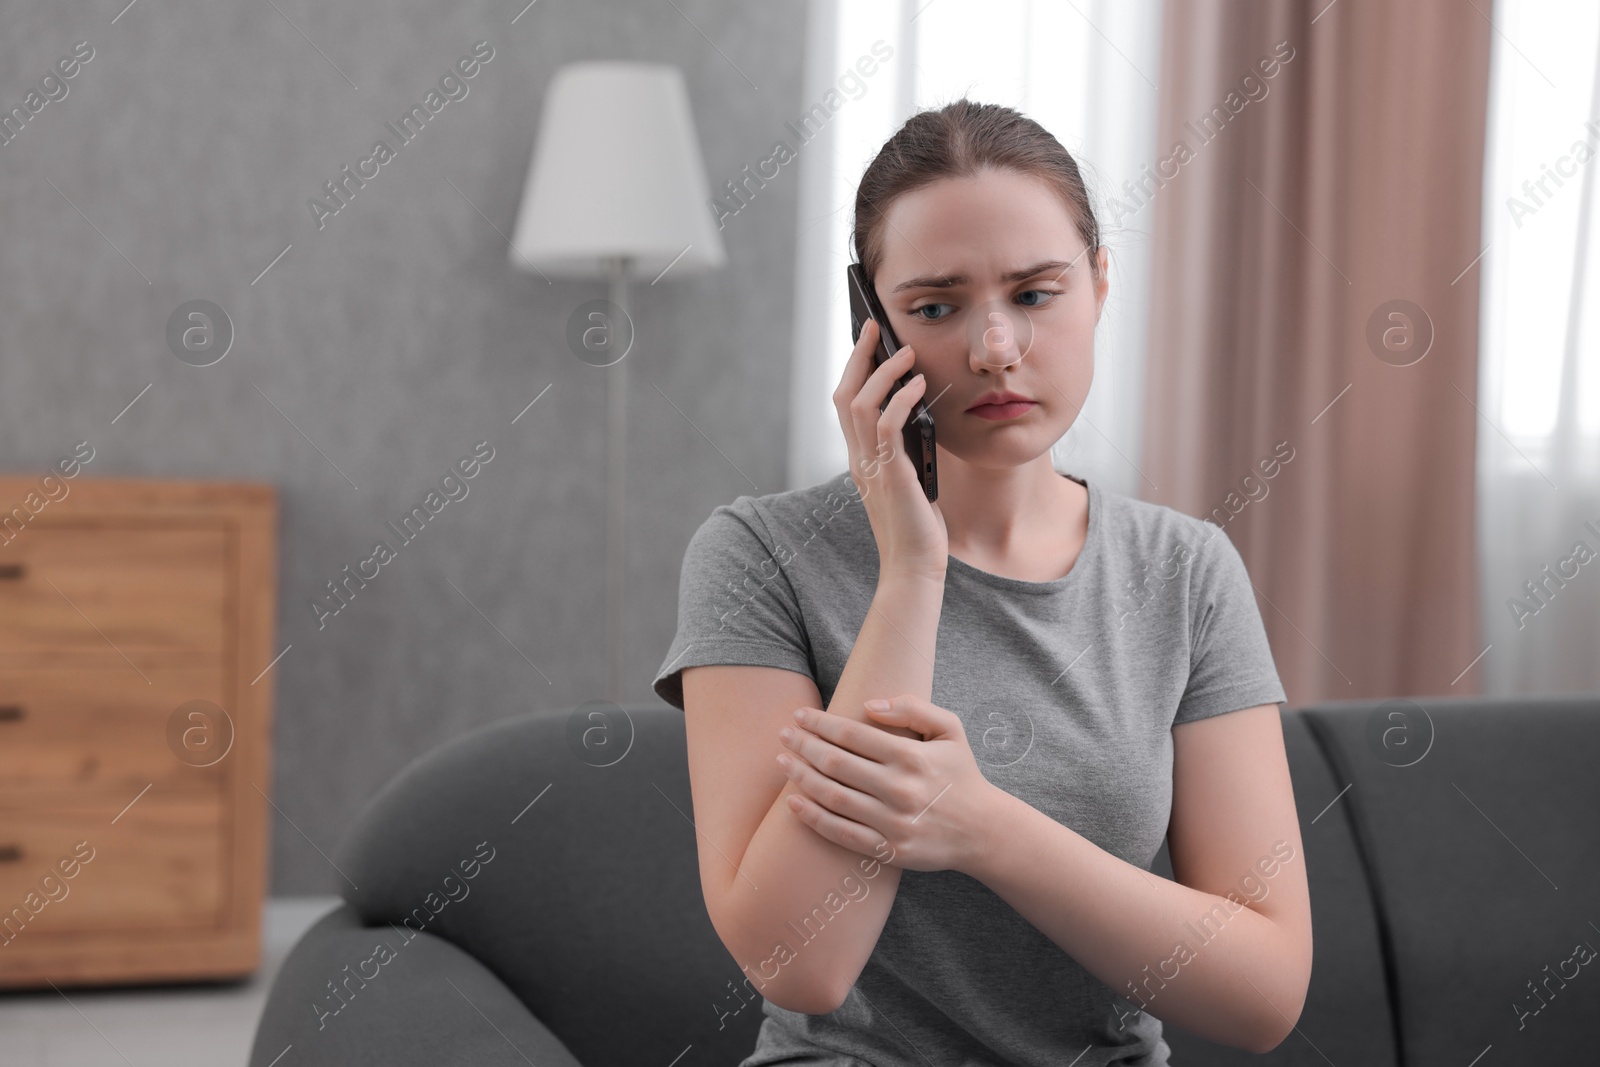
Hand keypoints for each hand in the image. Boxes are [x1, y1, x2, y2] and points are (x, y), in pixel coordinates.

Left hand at [776, 695, 1000, 875]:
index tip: (800, 715)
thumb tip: (869, 705)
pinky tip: (793, 802)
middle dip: (803, 746)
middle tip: (783, 735)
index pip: (852, 734)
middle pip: (835, 764)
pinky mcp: (888, 850)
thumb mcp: (950, 730)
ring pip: (832, 797)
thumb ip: (913, 708)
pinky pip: (841, 833)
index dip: (820, 723)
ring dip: (801, 777)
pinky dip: (813, 818)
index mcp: (912, 757)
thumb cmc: (960, 774)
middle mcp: (900, 789)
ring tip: (783, 763)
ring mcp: (893, 822)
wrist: (983, 831)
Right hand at [832, 317, 948, 581]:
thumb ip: (906, 448)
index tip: (869, 339)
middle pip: (844, 395)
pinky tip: (919, 386)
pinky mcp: (891, 476)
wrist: (916, 568)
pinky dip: (901, 399)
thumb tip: (921, 409)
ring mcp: (870, 468)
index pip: (846, 403)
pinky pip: (887, 426)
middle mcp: (858, 459)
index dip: (854, 368)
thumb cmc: (917, 527)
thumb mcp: (910, 477)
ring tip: (907, 353)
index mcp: (860, 459)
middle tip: (875, 326)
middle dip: (859, 356)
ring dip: (883, 373)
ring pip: (860, 405)